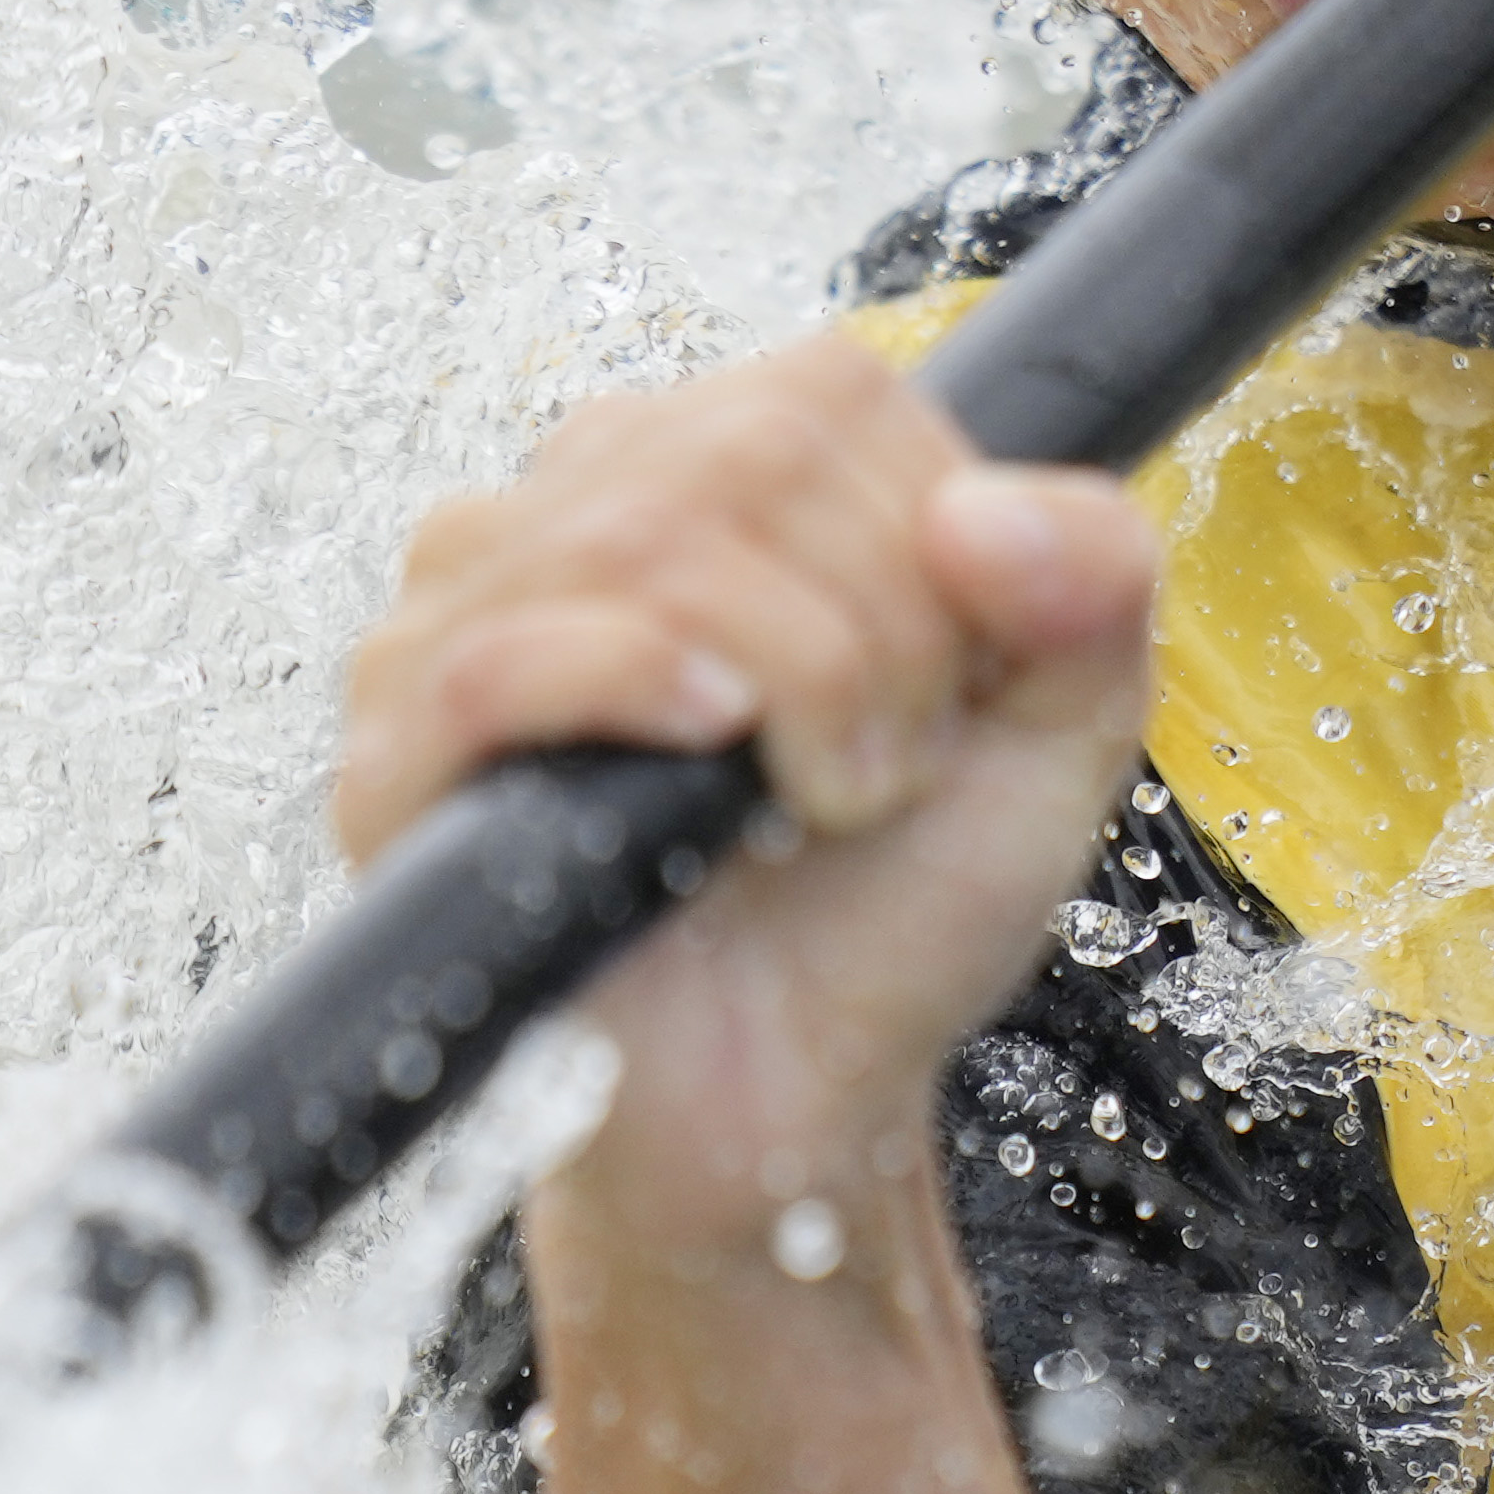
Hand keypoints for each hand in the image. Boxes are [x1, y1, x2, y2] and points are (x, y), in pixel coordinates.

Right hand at [333, 337, 1159, 1245]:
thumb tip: (994, 508)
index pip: (829, 391)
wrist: (796, 1102)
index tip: (948, 692)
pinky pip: (494, 660)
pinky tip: (714, 753)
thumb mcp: (1058, 737)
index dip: (933, 542)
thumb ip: (1093, 589)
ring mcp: (468, 620)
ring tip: (818, 806)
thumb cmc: (894, 909)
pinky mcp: (399, 755)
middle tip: (886, 773)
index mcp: (721, 470)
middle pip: (750, 453)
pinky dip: (634, 688)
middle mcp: (580, 513)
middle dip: (883, 634)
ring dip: (798, 687)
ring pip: (645, 539)